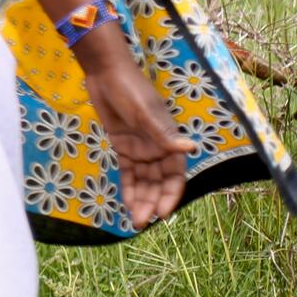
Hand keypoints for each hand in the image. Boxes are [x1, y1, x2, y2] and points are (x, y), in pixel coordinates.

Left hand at [79, 34, 193, 228]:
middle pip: (158, 183)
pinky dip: (128, 188)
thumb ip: (163, 133)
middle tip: (141, 222)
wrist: (106, 73)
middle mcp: (158, 149)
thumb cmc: (130, 89)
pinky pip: (128, 172)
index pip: (175, 175)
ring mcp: (141, 149)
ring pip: (143, 181)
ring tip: (134, 221)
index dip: (171, 195)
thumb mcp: (145, 112)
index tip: (163, 213)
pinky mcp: (123, 147)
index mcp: (170, 141)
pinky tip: (126, 205)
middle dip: (151, 202)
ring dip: (140, 199)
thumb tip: (189, 147)